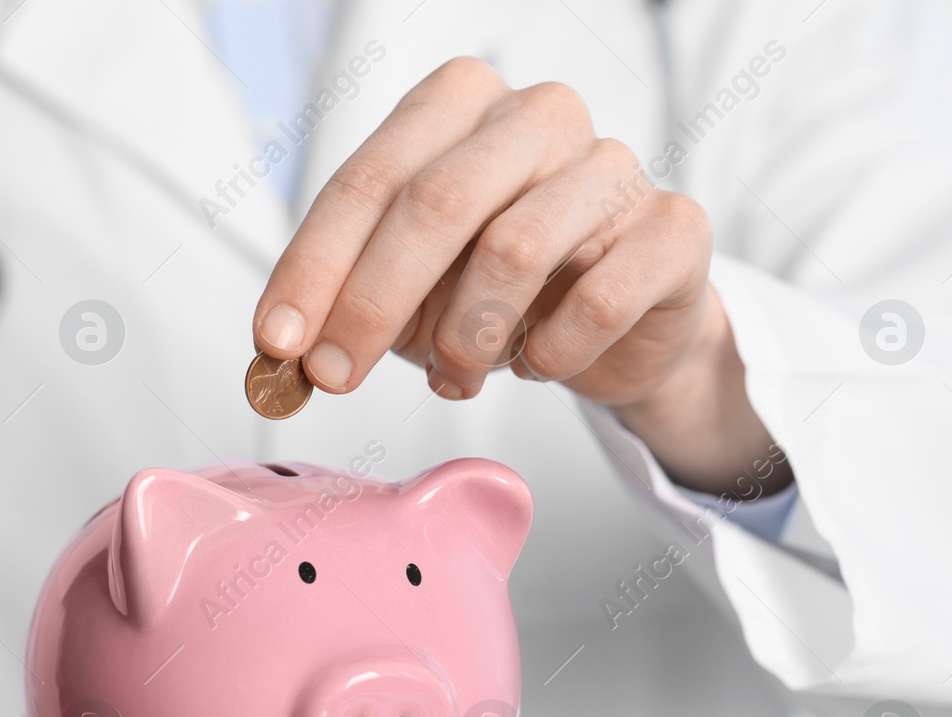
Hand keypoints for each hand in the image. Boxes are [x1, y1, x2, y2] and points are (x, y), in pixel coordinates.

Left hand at [252, 57, 791, 498]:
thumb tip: (289, 353)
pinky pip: (596, 300)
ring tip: (457, 375)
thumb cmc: (502, 291)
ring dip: (465, 338)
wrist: (625, 322)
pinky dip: (549, 353)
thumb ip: (353, 299)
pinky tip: (539, 363)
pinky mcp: (674, 229)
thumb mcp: (411, 287)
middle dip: (372, 303)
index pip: (368, 179)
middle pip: (436, 203)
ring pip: (512, 250)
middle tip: (336, 377)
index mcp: (459, 104)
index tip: (277, 343)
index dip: (314, 266)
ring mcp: (612, 165)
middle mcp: (537, 115)